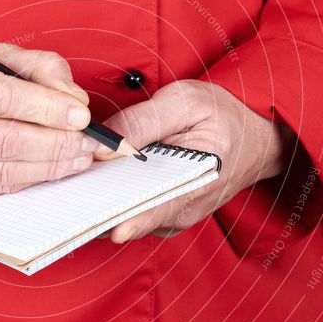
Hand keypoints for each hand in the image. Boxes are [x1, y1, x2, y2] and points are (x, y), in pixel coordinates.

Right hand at [0, 40, 98, 199]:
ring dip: (47, 168)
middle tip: (89, 142)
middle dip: (54, 143)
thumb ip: (29, 65)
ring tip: (79, 158)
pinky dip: (26, 181)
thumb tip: (73, 95)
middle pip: (0, 140)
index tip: (81, 114)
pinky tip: (49, 171)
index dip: (44, 107)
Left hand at [96, 80, 292, 241]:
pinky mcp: (163, 217)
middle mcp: (182, 212)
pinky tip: (96, 184)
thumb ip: (141, 122)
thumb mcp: (185, 102)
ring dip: (102, 202)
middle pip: (129, 218)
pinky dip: (112, 200)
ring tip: (77, 187)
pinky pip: (131, 213)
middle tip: (69, 195)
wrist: (253, 138)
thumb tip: (101, 145)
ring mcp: (172, 218)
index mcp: (195, 184)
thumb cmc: (223, 116)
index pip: (150, 210)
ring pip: (126, 217)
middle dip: (98, 206)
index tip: (94, 219)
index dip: (119, 215)